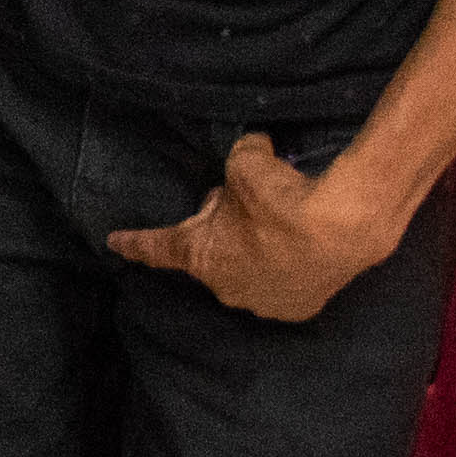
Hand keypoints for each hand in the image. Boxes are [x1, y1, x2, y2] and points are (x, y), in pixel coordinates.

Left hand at [104, 137, 400, 323]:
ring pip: (248, 270)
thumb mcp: (247, 164)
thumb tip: (253, 147)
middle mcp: (225, 288)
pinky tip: (300, 248)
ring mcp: (263, 304)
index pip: (157, 247)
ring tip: (280, 225)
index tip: (114, 243)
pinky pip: (282, 283)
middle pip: (211, 251)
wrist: (342, 230)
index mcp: (200, 256)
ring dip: (255, 250)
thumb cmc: (279, 198)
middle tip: (246, 202)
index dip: (134, 242)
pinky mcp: (299, 309)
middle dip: (221, 228)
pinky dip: (286, 267)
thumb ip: (240, 158)